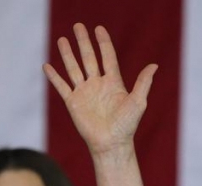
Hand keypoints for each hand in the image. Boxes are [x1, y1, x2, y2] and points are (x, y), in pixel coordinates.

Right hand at [43, 23, 157, 155]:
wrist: (111, 143)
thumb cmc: (127, 125)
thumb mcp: (138, 102)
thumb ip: (143, 83)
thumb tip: (154, 65)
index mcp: (113, 83)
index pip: (107, 57)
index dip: (103, 43)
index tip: (98, 29)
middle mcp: (98, 85)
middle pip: (89, 58)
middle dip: (83, 42)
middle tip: (78, 26)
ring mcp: (84, 92)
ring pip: (74, 68)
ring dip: (67, 54)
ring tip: (62, 39)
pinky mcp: (73, 102)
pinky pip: (61, 86)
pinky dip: (54, 77)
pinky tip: (47, 66)